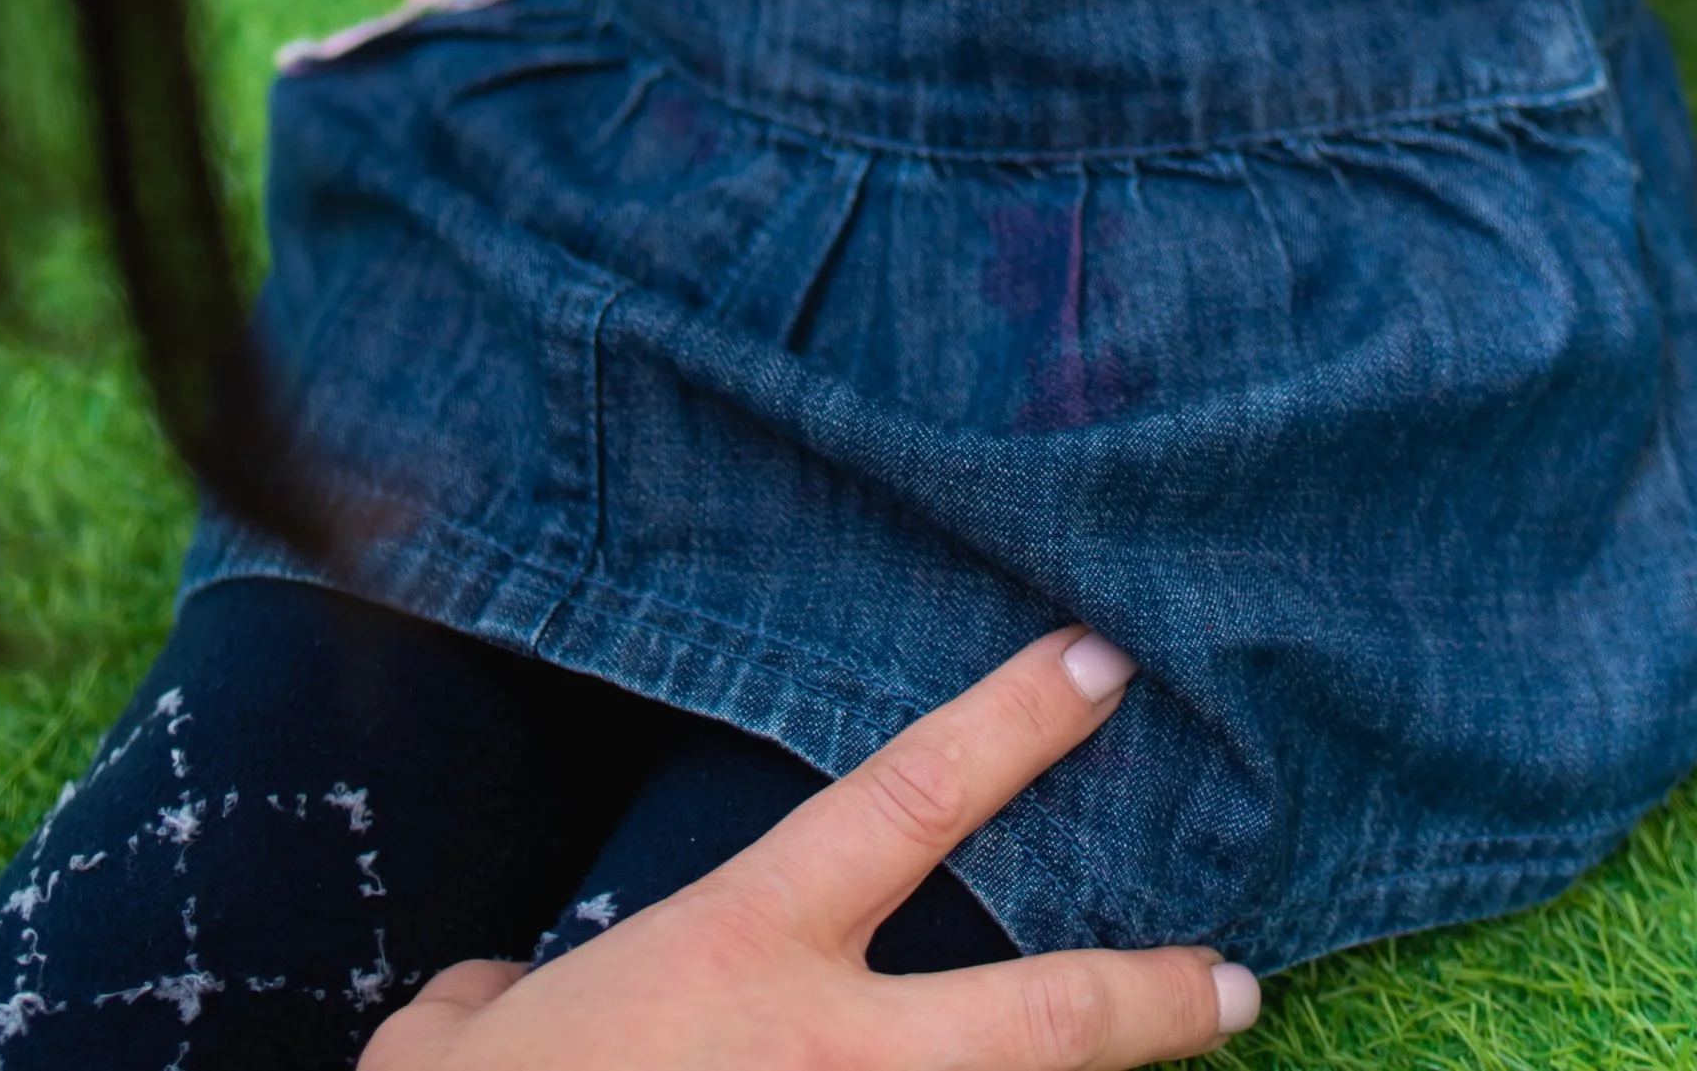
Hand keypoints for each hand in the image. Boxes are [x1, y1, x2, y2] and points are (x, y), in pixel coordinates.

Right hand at [356, 627, 1257, 1070]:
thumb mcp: (455, 1044)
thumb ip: (497, 1003)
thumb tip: (497, 1008)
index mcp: (743, 951)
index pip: (910, 798)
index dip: (1018, 722)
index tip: (1103, 665)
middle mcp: (829, 1059)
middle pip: (1045, 1019)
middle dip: (1157, 999)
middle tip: (1241, 985)